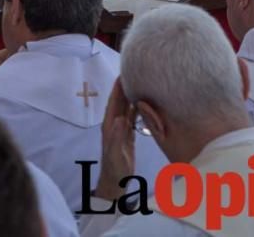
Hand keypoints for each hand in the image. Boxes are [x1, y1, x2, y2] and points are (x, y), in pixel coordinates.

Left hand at [94, 79, 135, 200]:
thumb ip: (116, 136)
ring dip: (131, 96)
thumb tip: (119, 118)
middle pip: (120, 102)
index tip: (122, 74)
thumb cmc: (114, 168)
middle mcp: (114, 124)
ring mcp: (121, 129)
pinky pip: (132, 117)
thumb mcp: (115, 153)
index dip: (117, 89)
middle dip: (124, 87)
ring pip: (126, 108)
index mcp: (109, 126)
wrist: (115, 181)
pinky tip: (144, 101)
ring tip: (140, 82)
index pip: (113, 103)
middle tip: (133, 72)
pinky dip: (137, 108)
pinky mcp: (128, 134)